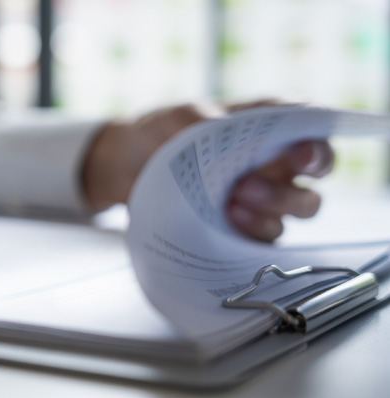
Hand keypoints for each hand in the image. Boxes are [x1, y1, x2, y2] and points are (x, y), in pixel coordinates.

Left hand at [81, 101, 332, 240]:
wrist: (125, 166)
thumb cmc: (160, 132)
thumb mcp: (175, 117)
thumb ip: (199, 118)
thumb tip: (219, 128)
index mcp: (269, 125)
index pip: (313, 131)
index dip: (316, 145)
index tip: (300, 157)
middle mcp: (275, 160)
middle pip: (315, 178)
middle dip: (290, 186)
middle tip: (247, 186)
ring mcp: (263, 195)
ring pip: (299, 209)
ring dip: (272, 210)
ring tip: (232, 205)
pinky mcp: (244, 226)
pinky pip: (268, 237)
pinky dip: (255, 233)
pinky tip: (228, 224)